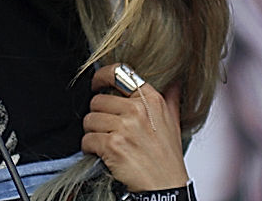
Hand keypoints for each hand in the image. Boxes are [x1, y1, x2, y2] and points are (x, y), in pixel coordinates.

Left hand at [82, 64, 189, 192]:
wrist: (165, 187)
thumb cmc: (167, 158)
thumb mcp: (174, 122)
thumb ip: (170, 98)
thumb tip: (174, 80)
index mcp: (152, 100)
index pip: (119, 73)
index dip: (102, 76)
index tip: (96, 83)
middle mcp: (138, 110)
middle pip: (98, 100)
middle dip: (98, 116)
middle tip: (107, 129)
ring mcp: (124, 128)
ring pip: (89, 120)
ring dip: (92, 133)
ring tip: (106, 142)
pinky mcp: (112, 146)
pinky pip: (87, 140)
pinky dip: (89, 149)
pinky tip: (103, 154)